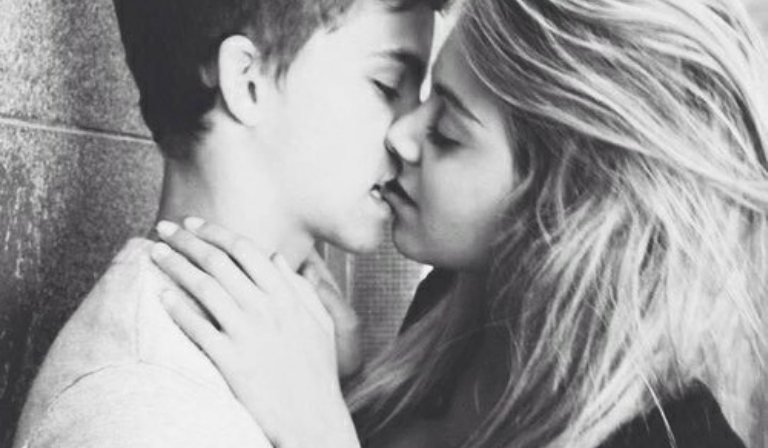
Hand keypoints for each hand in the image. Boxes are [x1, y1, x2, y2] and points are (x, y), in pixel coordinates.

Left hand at [151, 218, 359, 447]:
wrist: (313, 418)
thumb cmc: (318, 372)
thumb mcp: (321, 323)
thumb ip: (301, 287)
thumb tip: (276, 257)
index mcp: (287, 295)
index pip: (245, 250)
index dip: (215, 232)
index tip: (194, 222)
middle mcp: (266, 308)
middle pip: (218, 262)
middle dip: (186, 240)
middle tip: (164, 227)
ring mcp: (248, 333)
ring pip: (203, 287)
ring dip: (175, 265)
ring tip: (155, 253)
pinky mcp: (231, 360)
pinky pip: (198, 328)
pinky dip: (178, 308)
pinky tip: (161, 296)